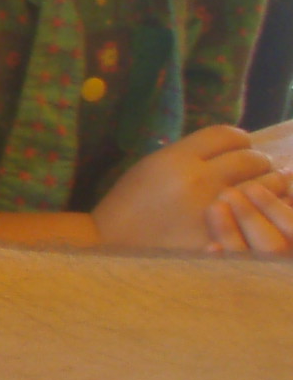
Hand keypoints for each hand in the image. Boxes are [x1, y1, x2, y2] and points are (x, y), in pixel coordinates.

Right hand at [92, 124, 287, 250]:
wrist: (110, 245)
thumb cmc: (130, 204)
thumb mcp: (151, 166)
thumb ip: (189, 154)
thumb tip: (231, 146)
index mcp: (176, 160)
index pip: (226, 135)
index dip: (239, 138)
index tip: (241, 146)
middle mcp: (197, 181)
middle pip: (249, 158)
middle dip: (258, 160)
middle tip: (255, 168)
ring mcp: (212, 212)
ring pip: (263, 186)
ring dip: (268, 183)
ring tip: (261, 189)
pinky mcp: (220, 238)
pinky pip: (256, 217)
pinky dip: (261, 210)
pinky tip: (256, 210)